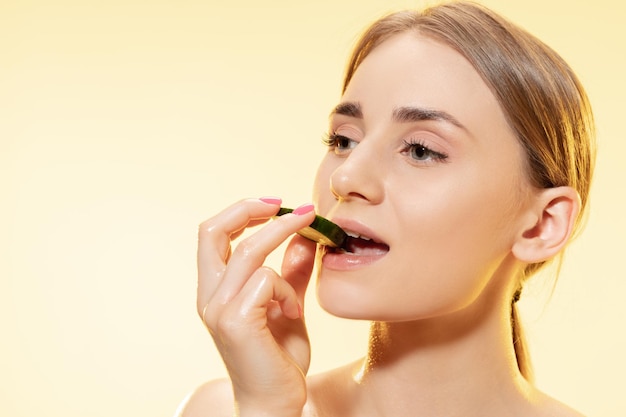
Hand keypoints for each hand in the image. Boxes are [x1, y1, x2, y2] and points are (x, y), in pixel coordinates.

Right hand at [197, 198, 316, 416]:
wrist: (275, 404)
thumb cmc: (279, 358)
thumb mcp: (288, 305)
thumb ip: (293, 273)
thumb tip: (304, 238)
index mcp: (214, 289)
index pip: (211, 233)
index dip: (242, 211)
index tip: (278, 204)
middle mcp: (208, 296)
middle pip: (212, 230)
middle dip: (250, 209)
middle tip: (290, 207)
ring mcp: (218, 309)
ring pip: (249, 252)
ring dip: (285, 247)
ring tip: (308, 262)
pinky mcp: (236, 322)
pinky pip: (267, 281)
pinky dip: (288, 290)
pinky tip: (294, 313)